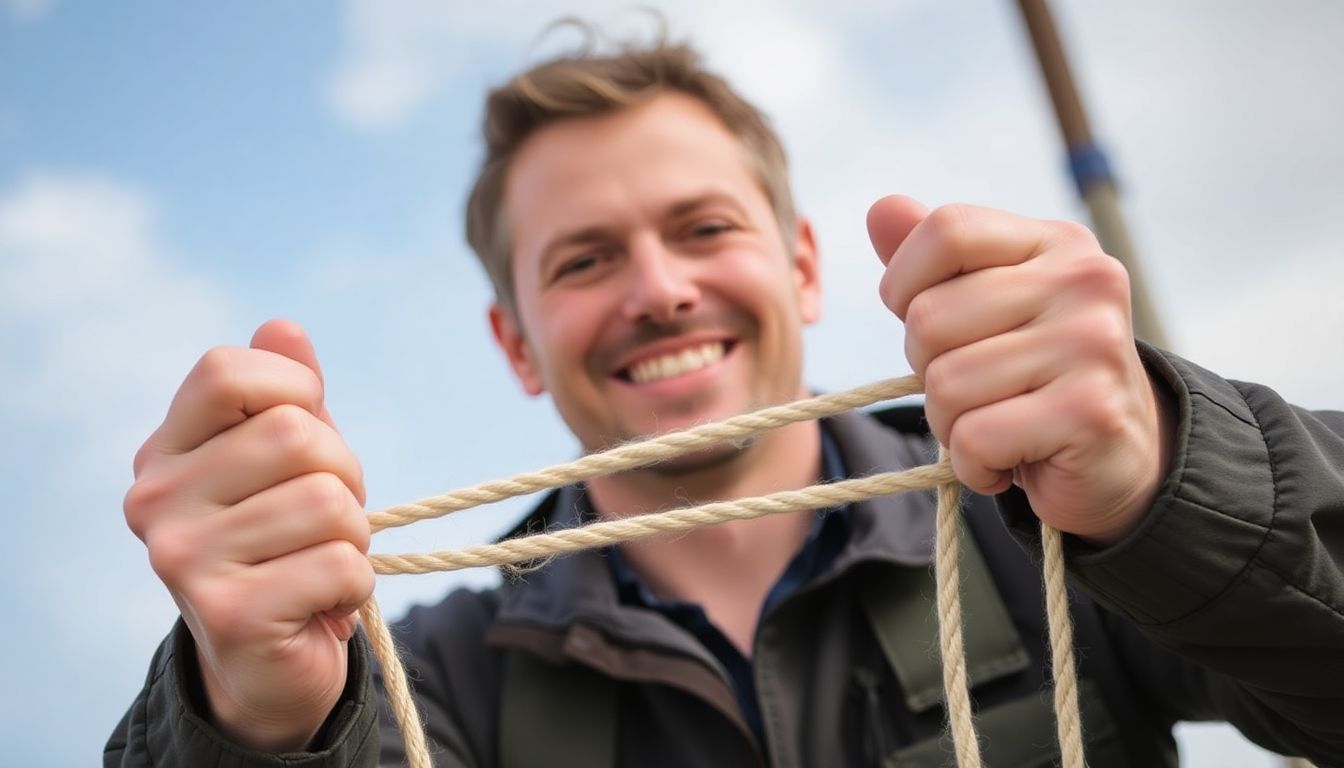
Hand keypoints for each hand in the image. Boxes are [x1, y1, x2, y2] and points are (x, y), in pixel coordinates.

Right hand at [124, 319, 373, 750]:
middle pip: (294, 434)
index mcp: (166, 451)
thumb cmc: (286, 544)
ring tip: (322, 561)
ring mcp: (183, 559)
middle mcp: (157, 499)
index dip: (294, 389)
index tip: (308, 433)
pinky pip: (341, 563)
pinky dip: (357, 583)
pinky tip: (323, 601)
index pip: (226, 370)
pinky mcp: (228, 614)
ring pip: (328, 502)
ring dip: (353, 535)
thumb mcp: (290, 461)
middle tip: (328, 517)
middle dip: (343, 473)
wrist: (268, 664)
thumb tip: (283, 328)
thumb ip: (289, 396)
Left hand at [868, 196, 1173, 543]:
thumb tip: (880, 208)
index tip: (923, 322)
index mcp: (1056, 242)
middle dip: (927, 368)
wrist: (1117, 458)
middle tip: (976, 390)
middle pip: (929, 317)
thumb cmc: (1033, 376)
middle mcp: (1085, 280)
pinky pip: (974, 438)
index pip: (947, 230)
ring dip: (950, 423)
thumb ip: (935, 261)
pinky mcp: (1091, 412)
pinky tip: (1009, 460)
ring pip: (946, 384)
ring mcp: (1094, 344)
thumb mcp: (984, 307)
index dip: (904, 282)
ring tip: (996, 424)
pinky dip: (974, 464)